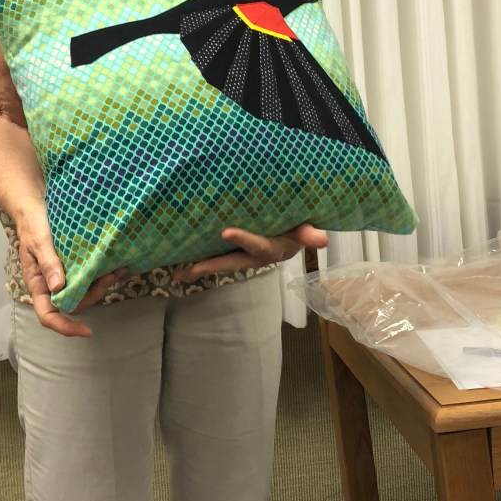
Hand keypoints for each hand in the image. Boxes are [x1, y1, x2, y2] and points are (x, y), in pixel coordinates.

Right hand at [17, 207, 125, 336]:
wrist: (35, 209)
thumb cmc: (33, 225)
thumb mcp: (39, 241)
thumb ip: (48, 263)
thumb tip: (59, 288)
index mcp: (38, 285)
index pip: (48, 315)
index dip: (65, 327)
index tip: (87, 331)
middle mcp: (51, 285)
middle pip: (72, 304)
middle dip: (93, 296)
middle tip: (111, 276)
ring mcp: (62, 277)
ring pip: (83, 293)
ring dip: (101, 285)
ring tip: (117, 270)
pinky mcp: (73, 267)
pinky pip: (88, 279)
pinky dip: (101, 275)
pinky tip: (114, 265)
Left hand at [175, 222, 327, 283]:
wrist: (296, 234)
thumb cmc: (298, 226)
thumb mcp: (304, 228)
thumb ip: (308, 233)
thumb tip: (322, 240)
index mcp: (273, 249)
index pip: (258, 245)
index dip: (243, 239)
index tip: (225, 232)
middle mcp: (255, 256)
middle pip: (232, 262)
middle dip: (211, 266)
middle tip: (189, 271)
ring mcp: (245, 256)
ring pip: (222, 262)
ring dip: (201, 268)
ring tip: (178, 275)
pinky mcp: (237, 252)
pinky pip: (219, 256)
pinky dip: (202, 260)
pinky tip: (182, 262)